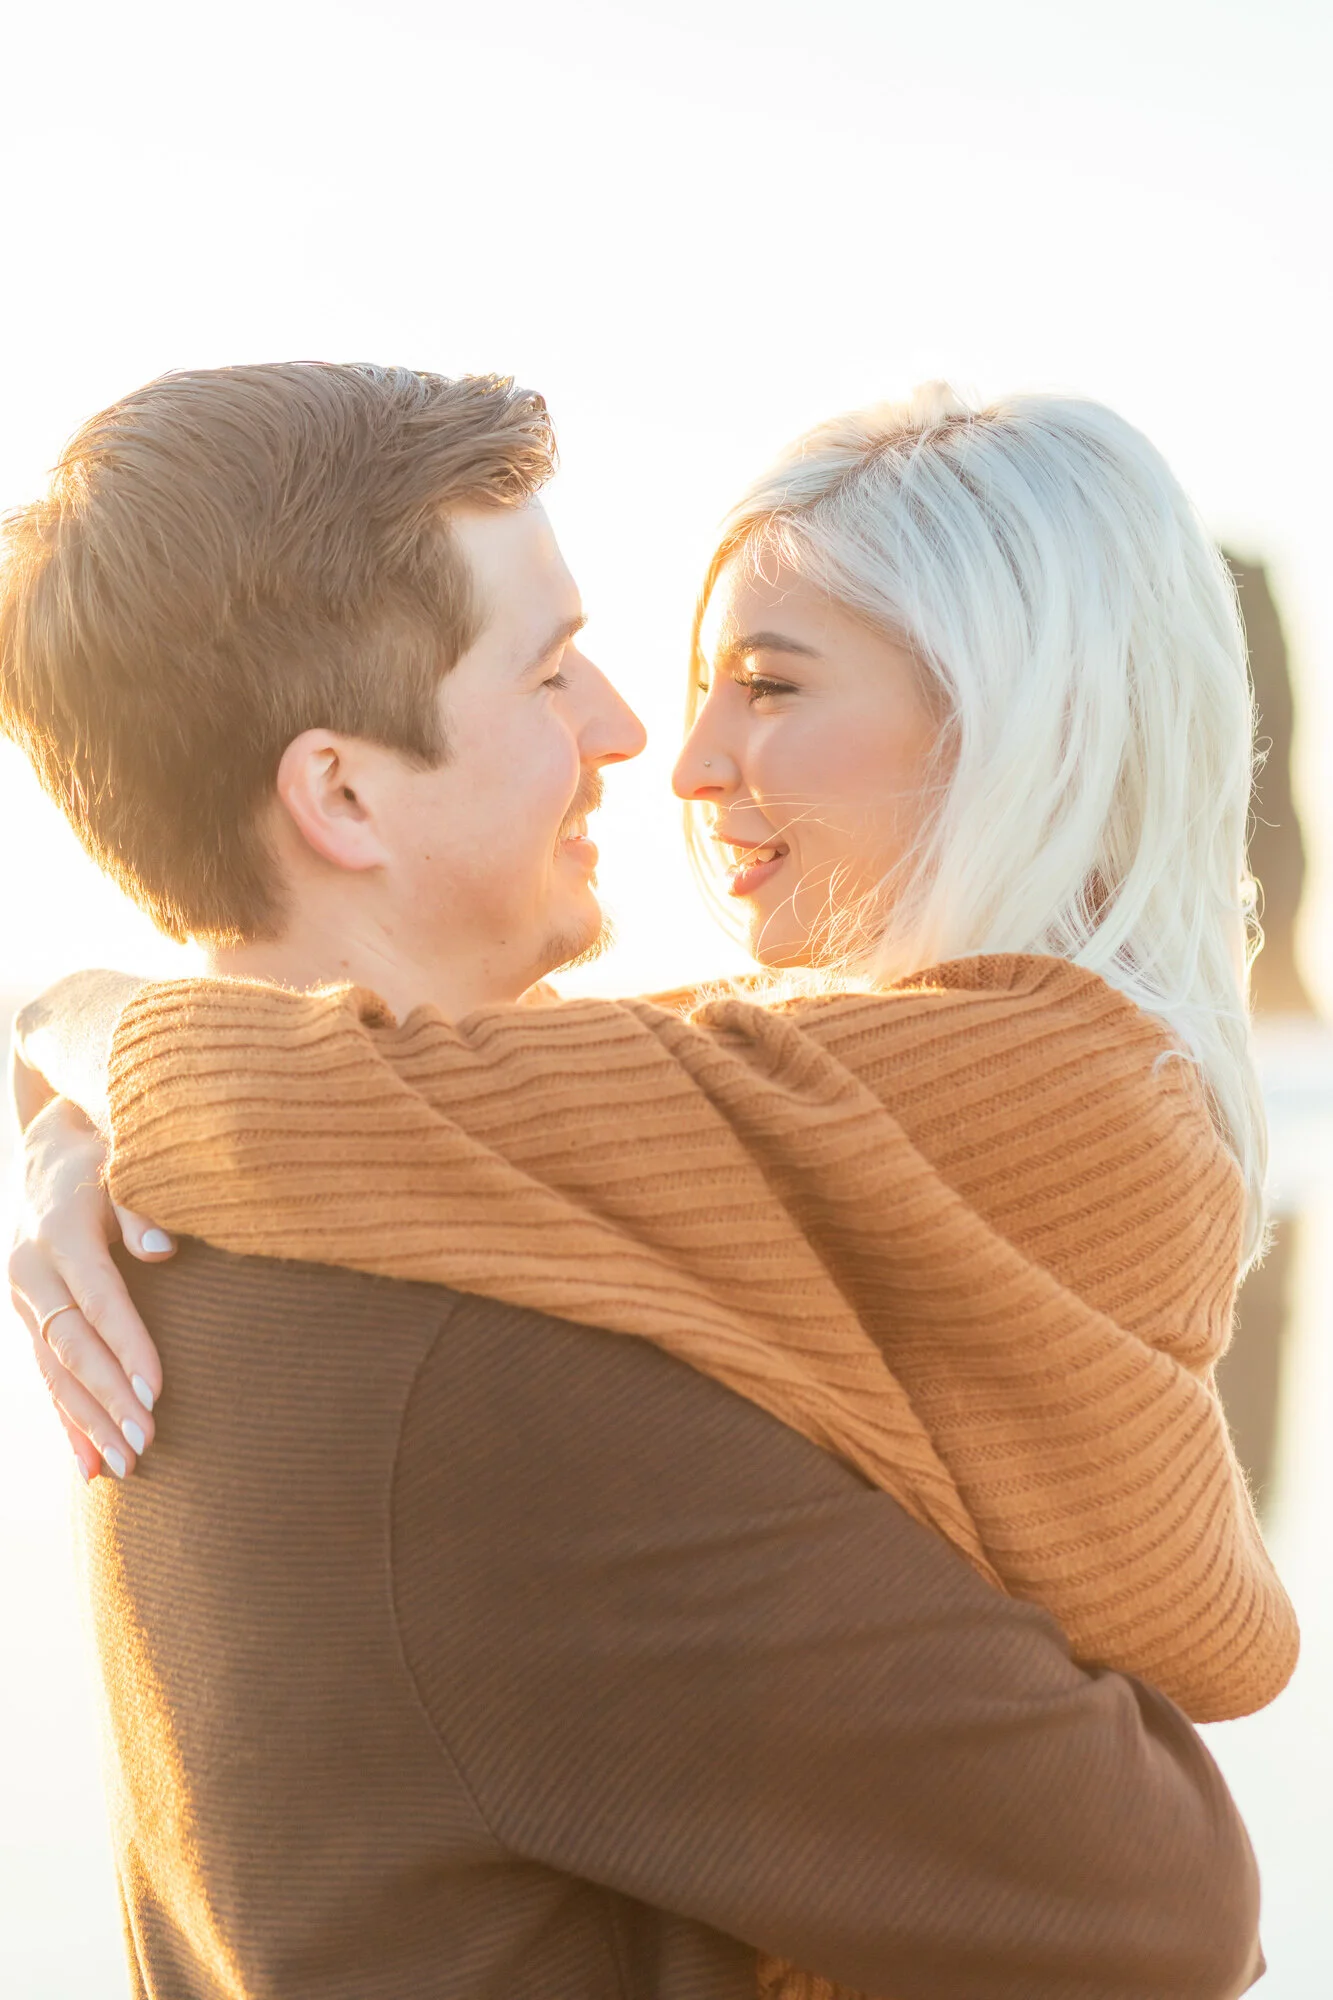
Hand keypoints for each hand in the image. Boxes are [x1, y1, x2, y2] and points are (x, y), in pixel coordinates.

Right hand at [8, 1097, 172, 1481]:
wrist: (48, 1152)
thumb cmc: (105, 1157)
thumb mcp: (124, 1164)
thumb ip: (142, 1207)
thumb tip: (164, 1249)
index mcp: (62, 1233)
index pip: (101, 1300)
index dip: (128, 1346)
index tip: (159, 1389)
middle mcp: (33, 1272)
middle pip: (73, 1347)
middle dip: (108, 1400)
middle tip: (145, 1444)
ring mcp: (25, 1300)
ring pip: (54, 1372)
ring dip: (87, 1423)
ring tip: (124, 1467)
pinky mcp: (29, 1319)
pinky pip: (45, 1377)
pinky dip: (67, 1422)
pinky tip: (88, 1466)